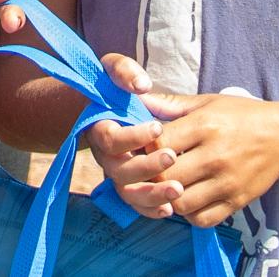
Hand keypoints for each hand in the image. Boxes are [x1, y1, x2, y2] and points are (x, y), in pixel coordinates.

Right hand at [87, 54, 176, 211]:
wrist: (110, 106)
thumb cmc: (116, 86)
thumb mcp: (115, 68)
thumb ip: (124, 71)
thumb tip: (142, 86)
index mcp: (100, 129)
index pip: (110, 139)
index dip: (132, 136)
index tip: (158, 127)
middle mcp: (105, 156)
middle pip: (119, 171)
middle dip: (147, 167)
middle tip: (172, 157)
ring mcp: (116, 175)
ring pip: (128, 193)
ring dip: (152, 194)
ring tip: (178, 189)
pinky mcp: (129, 187)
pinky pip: (136, 206)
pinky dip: (152, 210)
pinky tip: (171, 208)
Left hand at [139, 88, 278, 228]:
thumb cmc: (241, 116)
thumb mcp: (207, 102)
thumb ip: (171, 103)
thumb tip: (138, 98)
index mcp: (204, 126)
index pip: (158, 144)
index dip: (144, 148)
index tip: (143, 147)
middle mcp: (215, 156)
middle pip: (165, 177)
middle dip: (151, 176)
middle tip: (149, 172)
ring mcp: (227, 182)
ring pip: (181, 203)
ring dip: (168, 198)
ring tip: (167, 188)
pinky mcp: (237, 201)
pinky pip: (203, 219)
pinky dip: (189, 214)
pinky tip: (188, 199)